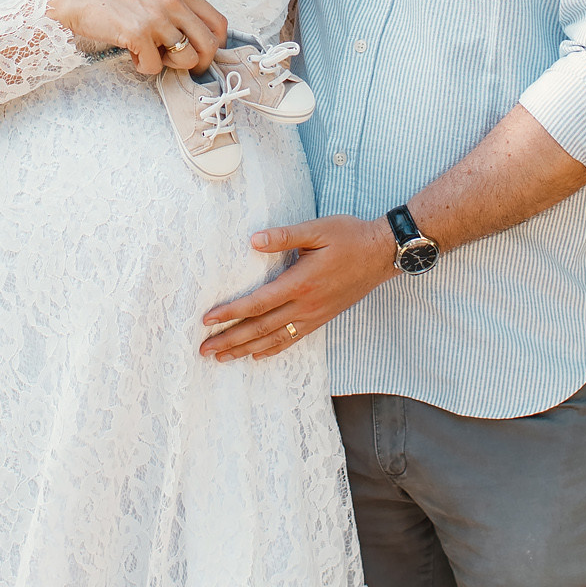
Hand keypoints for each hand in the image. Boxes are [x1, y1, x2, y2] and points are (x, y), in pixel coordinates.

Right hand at [47, 0, 226, 75]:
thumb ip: (176, 8)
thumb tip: (196, 37)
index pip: (219, 23)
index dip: (216, 45)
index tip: (203, 54)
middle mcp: (172, 2)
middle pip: (209, 44)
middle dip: (200, 64)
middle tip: (183, 68)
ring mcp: (156, 18)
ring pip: (186, 58)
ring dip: (169, 65)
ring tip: (151, 55)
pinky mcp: (138, 34)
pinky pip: (155, 66)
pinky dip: (145, 67)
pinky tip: (133, 55)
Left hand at [198, 216, 394, 359]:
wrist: (382, 253)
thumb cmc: (349, 236)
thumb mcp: (317, 229)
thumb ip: (284, 236)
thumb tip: (254, 241)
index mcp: (301, 282)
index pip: (258, 303)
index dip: (231, 312)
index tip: (208, 320)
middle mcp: (306, 305)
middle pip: (261, 328)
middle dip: (230, 340)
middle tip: (204, 350)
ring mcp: (315, 315)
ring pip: (274, 338)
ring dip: (246, 349)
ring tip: (222, 357)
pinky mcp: (322, 317)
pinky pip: (293, 339)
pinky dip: (273, 349)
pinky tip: (258, 355)